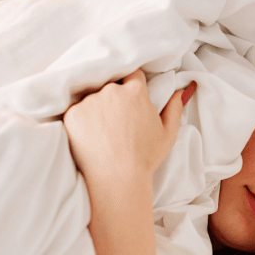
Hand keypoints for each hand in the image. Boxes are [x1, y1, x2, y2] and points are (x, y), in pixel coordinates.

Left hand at [63, 70, 193, 188]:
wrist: (117, 180)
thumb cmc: (145, 159)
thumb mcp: (168, 134)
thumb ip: (175, 107)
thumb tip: (181, 90)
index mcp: (135, 91)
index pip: (132, 74)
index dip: (131, 86)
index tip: (129, 100)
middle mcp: (111, 91)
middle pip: (110, 85)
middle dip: (113, 98)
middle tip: (115, 121)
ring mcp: (90, 102)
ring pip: (92, 98)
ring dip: (96, 108)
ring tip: (102, 132)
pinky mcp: (73, 114)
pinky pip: (76, 111)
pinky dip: (81, 121)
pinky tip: (89, 137)